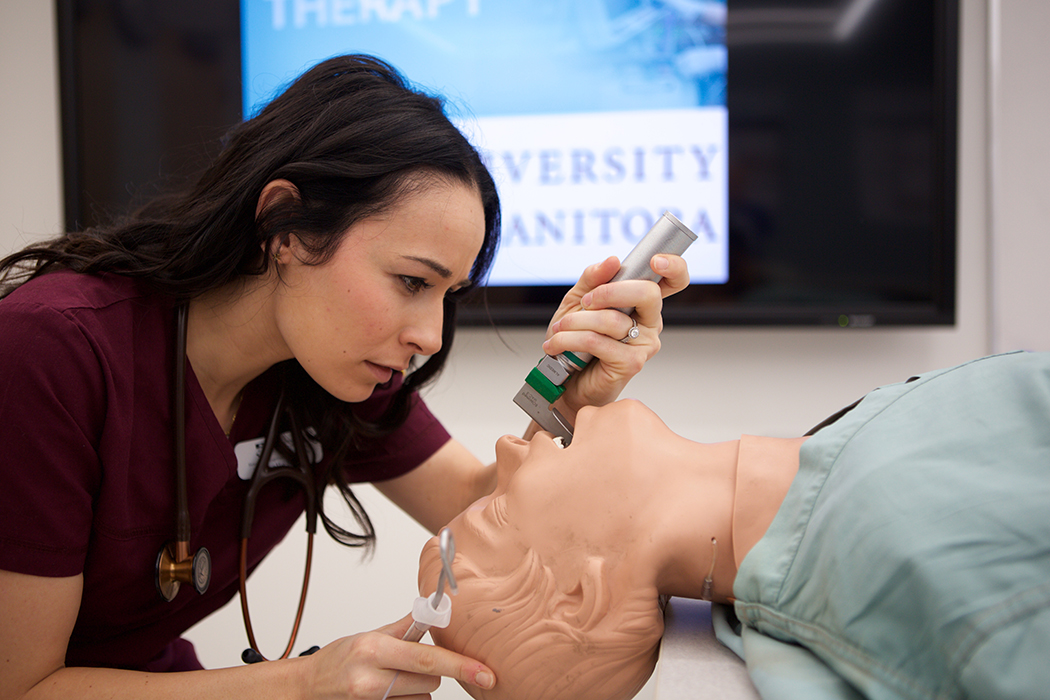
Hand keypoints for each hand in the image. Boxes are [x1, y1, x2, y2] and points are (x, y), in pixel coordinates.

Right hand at [301, 614, 495, 698]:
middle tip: (407, 665)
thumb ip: (405, 626)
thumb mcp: (370, 635)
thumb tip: (435, 607)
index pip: (427, 659)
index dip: (460, 666)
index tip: (485, 673)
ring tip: (390, 680)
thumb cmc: (337, 661)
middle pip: (430, 681)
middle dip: (430, 673)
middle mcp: (371, 680)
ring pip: (423, 699)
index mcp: (373, 650)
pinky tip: (387, 693)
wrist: (305, 689)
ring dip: (416, 690)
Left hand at [541, 254, 689, 415]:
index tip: (656, 261)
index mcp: (642, 303)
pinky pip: (598, 342)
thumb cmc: (574, 341)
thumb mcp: (577, 301)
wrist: (562, 380)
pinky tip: (558, 344)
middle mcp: (649, 322)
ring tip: (560, 328)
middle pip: (648, 293)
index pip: (673, 280)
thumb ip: (592, 279)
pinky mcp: (631, 363)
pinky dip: (571, 340)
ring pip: (612, 320)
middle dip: (609, 291)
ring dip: (577, 321)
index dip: (673, 266)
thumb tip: (612, 262)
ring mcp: (644, 344)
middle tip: (586, 301)